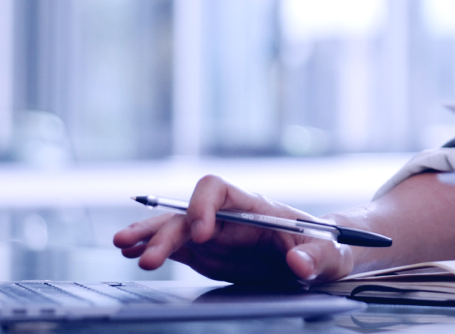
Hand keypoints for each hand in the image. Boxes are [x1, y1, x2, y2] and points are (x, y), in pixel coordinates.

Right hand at [112, 175, 353, 284]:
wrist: (322, 255)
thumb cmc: (329, 246)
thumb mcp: (331, 253)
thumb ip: (316, 257)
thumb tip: (298, 264)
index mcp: (255, 206)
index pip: (218, 189)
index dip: (203, 207)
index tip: (202, 235)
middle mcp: (228, 216)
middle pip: (187, 213)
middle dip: (165, 231)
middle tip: (145, 255)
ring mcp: (215, 234)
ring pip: (174, 228)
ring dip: (148, 236)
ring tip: (123, 247)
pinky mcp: (208, 252)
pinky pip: (175, 247)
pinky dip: (153, 248)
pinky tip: (132, 254)